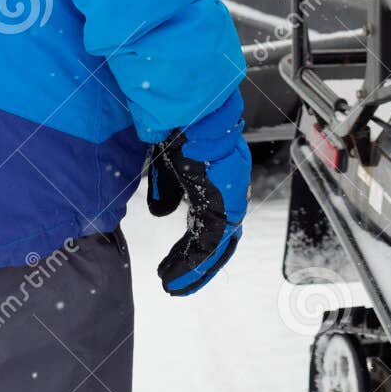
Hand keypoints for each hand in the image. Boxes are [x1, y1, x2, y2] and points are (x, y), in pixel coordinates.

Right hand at [146, 89, 249, 295]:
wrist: (187, 106)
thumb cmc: (177, 126)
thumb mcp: (167, 162)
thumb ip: (167, 187)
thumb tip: (161, 211)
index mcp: (217, 178)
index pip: (212, 220)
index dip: (195, 245)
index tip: (177, 265)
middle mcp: (228, 187)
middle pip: (218, 236)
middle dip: (198, 262)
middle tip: (177, 283)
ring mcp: (229, 193)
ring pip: (216, 242)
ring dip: (194, 267)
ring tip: (173, 285)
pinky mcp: (223, 198)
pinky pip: (211, 240)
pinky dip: (194, 263)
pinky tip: (174, 277)